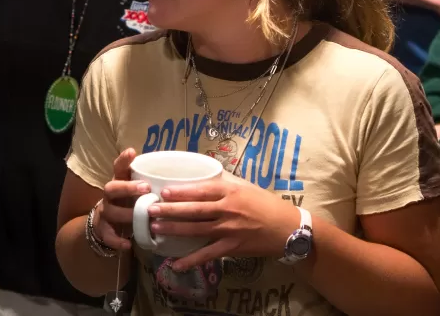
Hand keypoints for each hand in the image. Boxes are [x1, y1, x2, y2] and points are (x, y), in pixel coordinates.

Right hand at [92, 148, 144, 252]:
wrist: (104, 226)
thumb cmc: (127, 204)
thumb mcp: (134, 192)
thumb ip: (148, 185)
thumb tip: (179, 177)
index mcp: (119, 183)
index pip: (118, 168)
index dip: (123, 160)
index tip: (132, 151)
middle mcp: (110, 196)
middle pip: (112, 187)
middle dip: (128, 188)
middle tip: (146, 188)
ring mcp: (105, 212)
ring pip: (111, 211)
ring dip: (127, 214)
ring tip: (142, 217)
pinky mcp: (103, 230)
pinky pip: (109, 235)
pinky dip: (118, 240)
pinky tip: (128, 244)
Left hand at [147, 172, 300, 271]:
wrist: (288, 228)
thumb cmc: (266, 204)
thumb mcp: (246, 187)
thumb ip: (225, 182)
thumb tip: (204, 175)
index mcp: (231, 192)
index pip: (202, 190)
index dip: (182, 191)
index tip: (164, 191)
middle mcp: (228, 210)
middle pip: (195, 210)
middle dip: (170, 210)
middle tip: (150, 209)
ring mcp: (229, 230)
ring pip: (197, 230)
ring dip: (175, 229)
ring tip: (156, 228)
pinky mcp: (232, 247)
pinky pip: (208, 254)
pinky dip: (192, 260)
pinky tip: (176, 264)